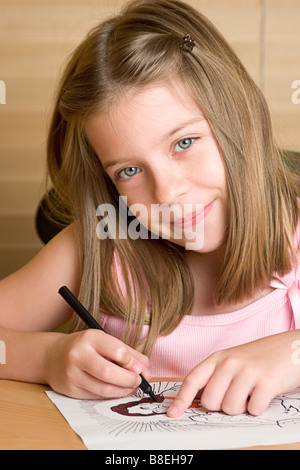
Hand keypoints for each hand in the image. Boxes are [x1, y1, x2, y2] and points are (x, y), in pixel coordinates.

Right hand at [45, 329, 149, 398]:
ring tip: (131, 387)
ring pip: (104, 388)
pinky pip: (96, 396)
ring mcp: (72, 374)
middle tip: (138, 381)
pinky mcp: (70, 390)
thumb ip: (127, 352)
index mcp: (90, 338)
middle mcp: (78, 355)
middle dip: (129, 379)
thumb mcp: (104, 341)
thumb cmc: (85, 347)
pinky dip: (110, 395)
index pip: (117, 351)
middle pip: (109, 372)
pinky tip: (116, 390)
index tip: (140, 368)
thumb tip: (146, 369)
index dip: (133, 362)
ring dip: (123, 391)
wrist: (51, 356)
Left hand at [167, 330, 299, 417]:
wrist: (292, 347)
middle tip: (236, 395)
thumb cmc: (261, 357)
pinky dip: (258, 407)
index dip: (181, 399)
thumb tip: (198, 400)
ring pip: (230, 408)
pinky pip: (253, 410)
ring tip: (251, 392)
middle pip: (210, 401)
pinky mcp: (266, 382)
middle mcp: (230, 362)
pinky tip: (263, 393)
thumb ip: (216, 376)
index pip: (193, 379)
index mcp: (218, 357)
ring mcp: (248, 371)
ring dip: (242, 407)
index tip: (172, 413)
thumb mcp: (234, 359)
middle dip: (222, 406)